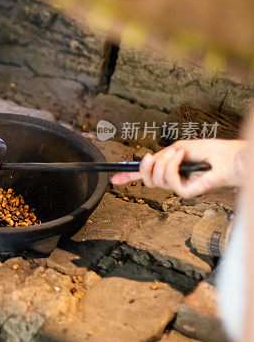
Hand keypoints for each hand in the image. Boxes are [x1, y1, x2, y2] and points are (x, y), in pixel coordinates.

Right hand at [111, 138, 244, 198]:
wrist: (227, 157)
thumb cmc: (209, 152)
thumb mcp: (178, 148)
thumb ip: (161, 156)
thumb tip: (146, 162)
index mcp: (170, 171)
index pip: (146, 176)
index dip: (129, 176)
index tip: (114, 177)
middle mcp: (173, 181)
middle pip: (147, 181)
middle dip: (144, 167)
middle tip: (150, 157)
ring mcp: (179, 188)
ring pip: (156, 180)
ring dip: (165, 162)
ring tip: (178, 153)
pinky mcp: (186, 193)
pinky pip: (169, 181)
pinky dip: (173, 166)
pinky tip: (181, 157)